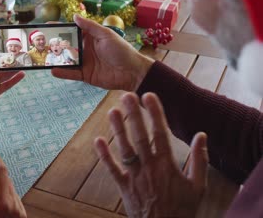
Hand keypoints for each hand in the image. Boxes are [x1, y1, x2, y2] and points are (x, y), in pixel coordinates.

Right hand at [51, 15, 153, 91]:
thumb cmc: (122, 50)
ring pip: (67, 60)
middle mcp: (85, 49)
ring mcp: (85, 63)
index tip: (47, 26)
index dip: (60, 29)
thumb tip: (74, 16)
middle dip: (54, 44)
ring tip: (43, 56)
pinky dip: (62, 72)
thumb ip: (90, 26)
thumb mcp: (106, 35)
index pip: (72, 31)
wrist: (132, 72)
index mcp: (90, 37)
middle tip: (40, 42)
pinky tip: (53, 70)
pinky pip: (71, 73)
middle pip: (66, 46)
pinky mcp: (85, 75)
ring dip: (56, 58)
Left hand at [95, 92, 207, 217]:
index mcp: (168, 165)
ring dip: (118, 129)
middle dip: (134, 115)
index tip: (150, 96)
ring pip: (125, 149)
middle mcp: (149, 167)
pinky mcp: (123, 186)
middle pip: (140, 137)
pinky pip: (112, 169)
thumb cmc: (182, 208)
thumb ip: (200, 159)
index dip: (155, 113)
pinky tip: (98, 140)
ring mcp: (135, 176)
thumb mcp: (198, 185)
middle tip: (126, 95)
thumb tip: (202, 135)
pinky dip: (104, 155)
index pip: (161, 133)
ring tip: (112, 111)